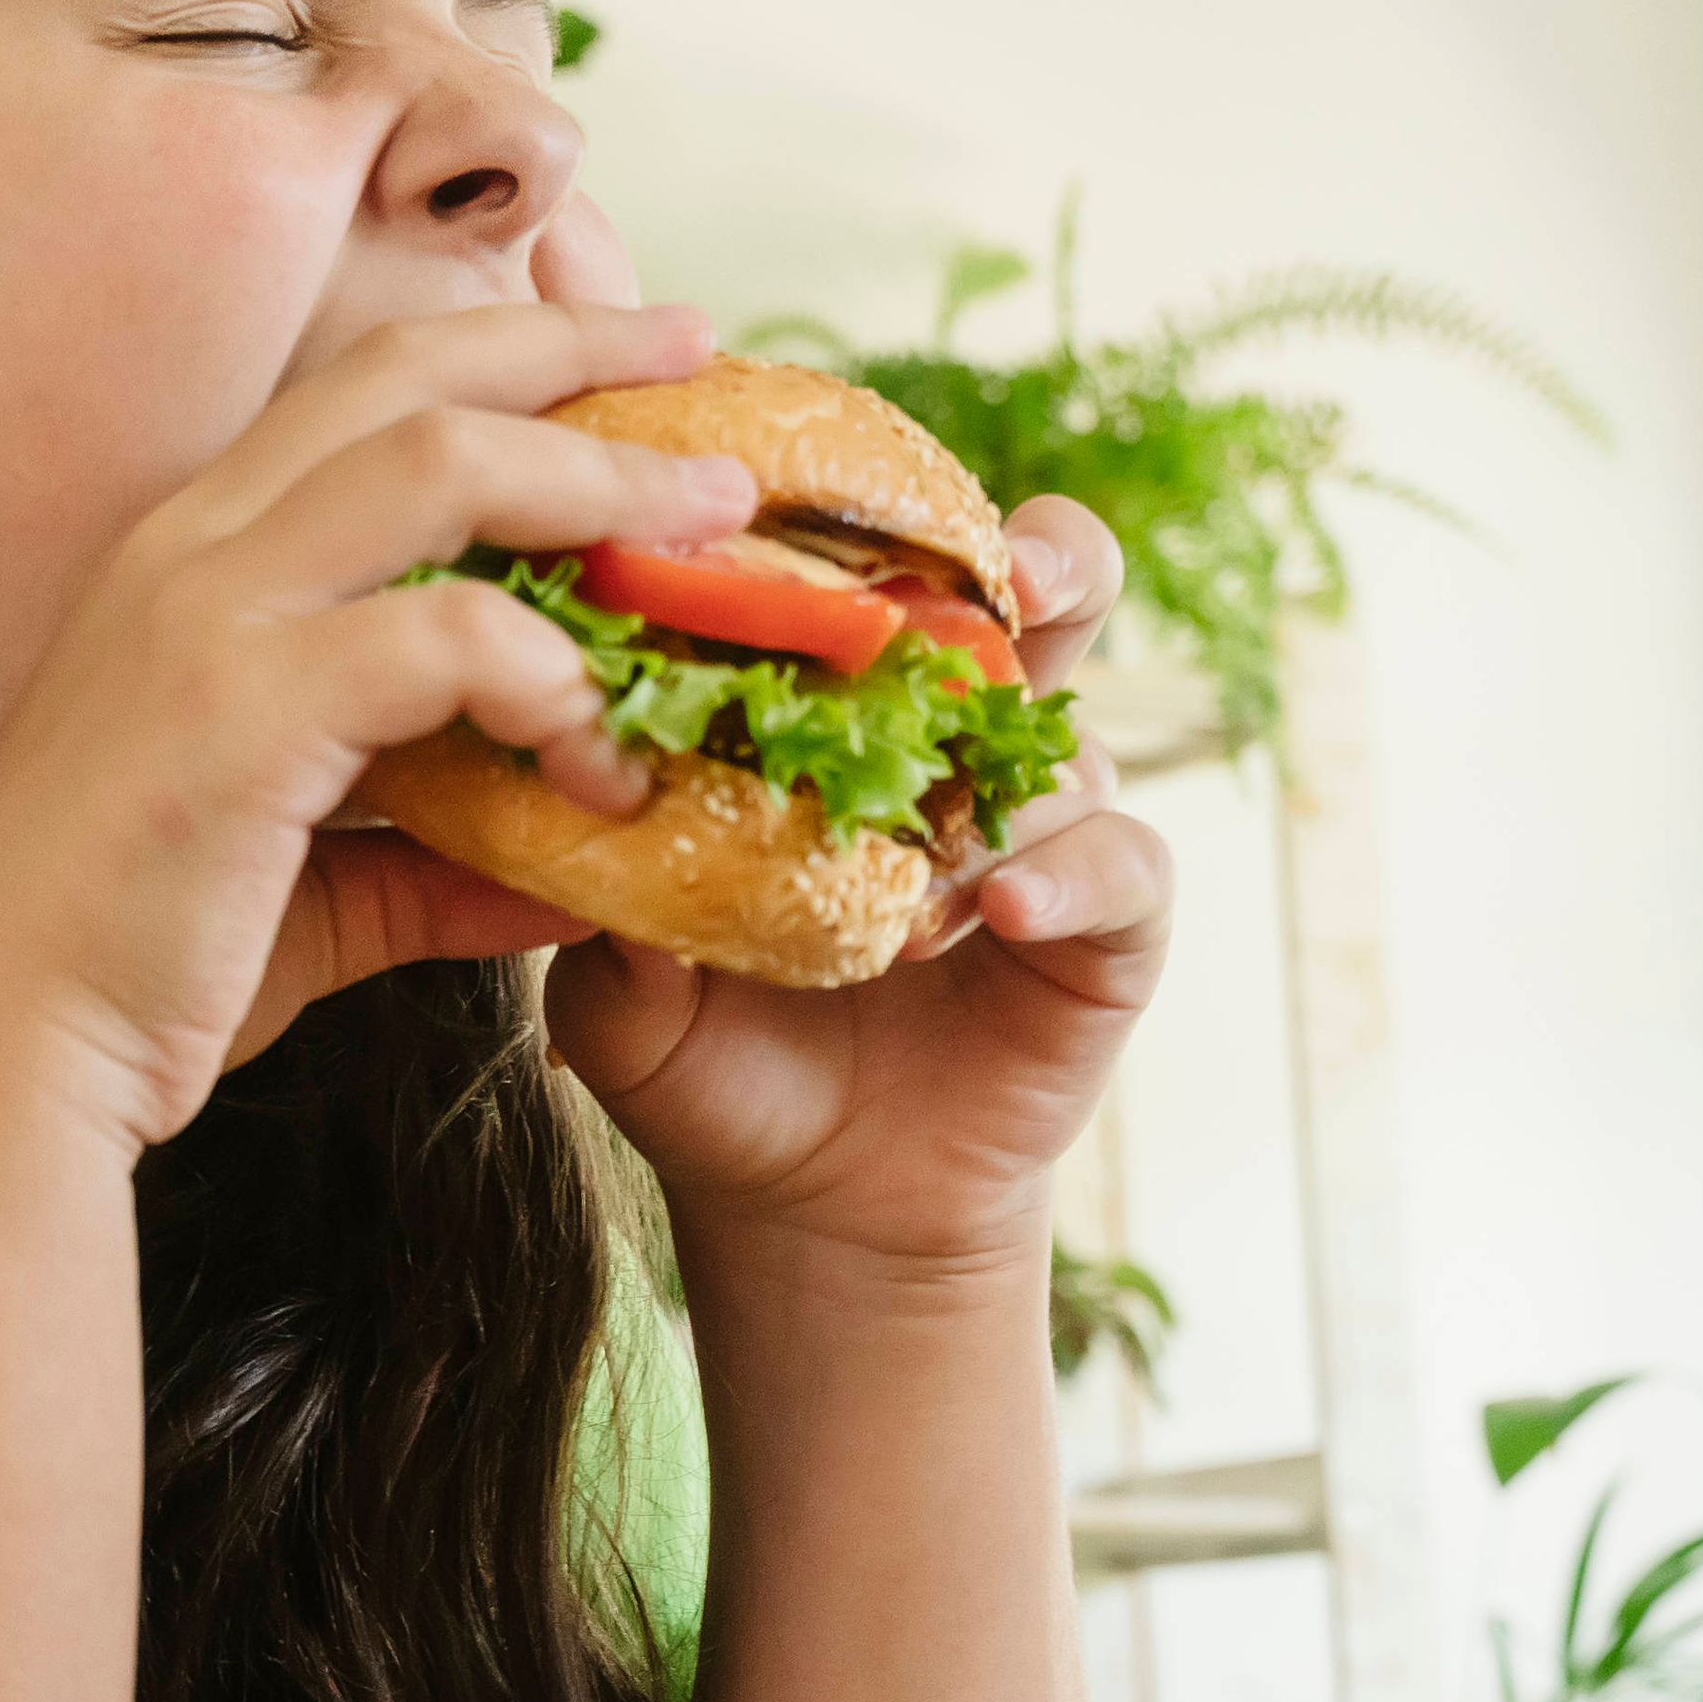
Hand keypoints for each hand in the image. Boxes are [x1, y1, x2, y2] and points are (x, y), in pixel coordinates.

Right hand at [0, 298, 749, 1151]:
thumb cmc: (127, 974)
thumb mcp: (311, 889)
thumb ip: (436, 860)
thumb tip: (576, 880)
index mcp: (187, 558)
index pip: (362, 393)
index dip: (506, 353)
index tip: (632, 358)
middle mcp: (188, 547)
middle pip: (410, 374)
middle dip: (573, 347)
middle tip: (699, 350)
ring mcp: (205, 613)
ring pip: (441, 460)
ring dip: (597, 483)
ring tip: (714, 523)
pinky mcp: (237, 704)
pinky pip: (443, 636)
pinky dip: (551, 682)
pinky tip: (602, 762)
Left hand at [539, 494, 1166, 1271]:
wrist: (802, 1204)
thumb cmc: (705, 1054)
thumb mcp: (625, 983)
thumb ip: (609, 898)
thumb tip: (577, 810)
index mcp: (845, 717)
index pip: (880, 583)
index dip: (878, 524)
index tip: (843, 497)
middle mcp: (957, 747)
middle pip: (1036, 598)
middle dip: (1041, 561)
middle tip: (1014, 577)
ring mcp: (1040, 828)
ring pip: (1074, 739)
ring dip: (1000, 786)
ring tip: (921, 873)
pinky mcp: (1107, 925)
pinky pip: (1125, 866)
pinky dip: (1073, 874)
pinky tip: (1009, 908)